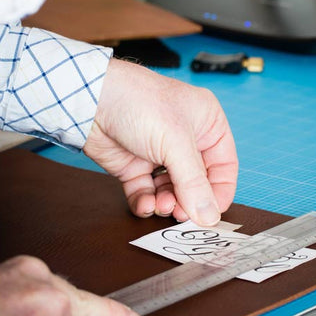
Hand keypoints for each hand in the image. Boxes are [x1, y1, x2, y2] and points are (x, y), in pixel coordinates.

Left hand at [84, 57, 237, 225]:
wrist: (91, 99)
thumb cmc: (139, 102)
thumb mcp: (176, 142)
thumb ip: (194, 183)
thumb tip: (209, 216)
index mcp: (206, 123)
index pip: (224, 166)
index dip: (220, 192)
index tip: (211, 214)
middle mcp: (185, 139)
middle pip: (197, 183)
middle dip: (189, 200)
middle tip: (180, 213)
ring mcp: (159, 153)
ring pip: (172, 191)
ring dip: (167, 203)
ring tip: (161, 205)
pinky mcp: (135, 165)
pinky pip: (147, 192)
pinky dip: (146, 202)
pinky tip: (145, 204)